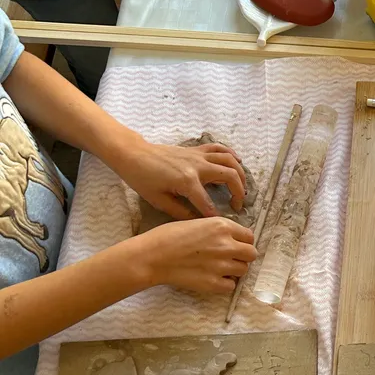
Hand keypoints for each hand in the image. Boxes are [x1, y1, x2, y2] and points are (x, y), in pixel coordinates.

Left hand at [114, 140, 246, 218]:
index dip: (215, 216)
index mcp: (187, 182)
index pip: (207, 203)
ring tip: (241, 187)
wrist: (133, 155)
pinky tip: (238, 163)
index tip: (221, 225)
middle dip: (238, 192)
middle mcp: (198, 166)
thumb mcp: (158, 200)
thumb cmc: (142, 179)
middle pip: (230, 176)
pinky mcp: (197, 149)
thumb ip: (180, 212)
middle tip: (237, 205)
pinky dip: (232, 154)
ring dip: (240, 174)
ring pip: (230, 160)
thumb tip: (198, 221)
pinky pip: (220, 148)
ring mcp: (199, 155)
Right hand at [132, 217, 256, 292]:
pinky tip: (212, 279)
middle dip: (243, 256)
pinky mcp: (214, 283)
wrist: (152, 256)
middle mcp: (227, 245)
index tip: (235, 245)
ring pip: (244, 270)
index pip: (249, 236)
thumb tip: (230, 238)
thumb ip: (217, 230)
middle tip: (230, 258)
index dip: (243, 241)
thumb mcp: (197, 223)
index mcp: (222, 226)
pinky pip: (231, 286)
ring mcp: (222, 265)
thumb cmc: (168, 236)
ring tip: (218, 268)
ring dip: (234, 270)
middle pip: (251, 254)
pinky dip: (224, 284)